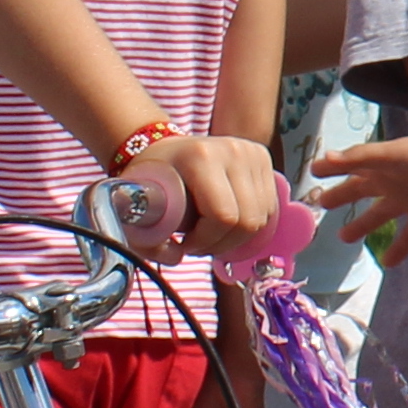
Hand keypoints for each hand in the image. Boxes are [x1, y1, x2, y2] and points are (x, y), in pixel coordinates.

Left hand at [129, 130, 274, 255]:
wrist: (167, 149)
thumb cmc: (153, 178)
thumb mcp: (139, 206)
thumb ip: (149, 240)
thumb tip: (176, 257)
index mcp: (201, 157)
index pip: (223, 215)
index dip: (206, 240)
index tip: (185, 244)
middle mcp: (234, 150)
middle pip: (247, 220)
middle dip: (222, 243)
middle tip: (199, 244)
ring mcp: (253, 153)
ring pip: (261, 218)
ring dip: (236, 237)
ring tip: (210, 233)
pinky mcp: (265, 160)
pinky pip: (268, 209)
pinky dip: (248, 225)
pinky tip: (225, 222)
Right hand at [311, 129, 407, 263]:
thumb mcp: (392, 155)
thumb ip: (360, 158)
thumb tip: (324, 160)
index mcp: (383, 166)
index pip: (351, 167)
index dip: (333, 169)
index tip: (314, 173)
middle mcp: (393, 183)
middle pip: (361, 191)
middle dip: (342, 197)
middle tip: (321, 205)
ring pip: (380, 216)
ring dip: (362, 225)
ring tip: (344, 238)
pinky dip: (399, 250)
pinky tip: (387, 263)